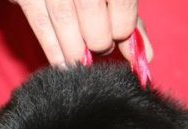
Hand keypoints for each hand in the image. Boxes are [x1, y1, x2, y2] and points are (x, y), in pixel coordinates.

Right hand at [11, 0, 152, 65]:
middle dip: (99, 41)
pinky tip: (62, 63)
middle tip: (98, 44)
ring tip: (82, 57)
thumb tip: (146, 55)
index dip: (123, 28)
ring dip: (76, 51)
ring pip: (65, 22)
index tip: (119, 34)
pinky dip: (54, 50)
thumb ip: (129, 17)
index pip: (122, 3)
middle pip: (93, 13)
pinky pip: (41, 26)